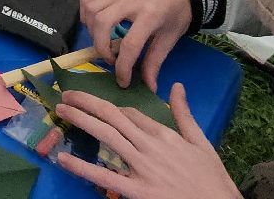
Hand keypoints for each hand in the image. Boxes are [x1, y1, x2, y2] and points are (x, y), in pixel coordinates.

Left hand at [53, 86, 239, 198]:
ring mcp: (141, 167)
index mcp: (164, 134)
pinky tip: (64, 158)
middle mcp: (149, 146)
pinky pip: (105, 176)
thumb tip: (177, 86)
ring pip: (107, 137)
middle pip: (113, 117)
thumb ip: (184, 115)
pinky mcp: (137, 190)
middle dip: (88, 103)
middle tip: (67, 94)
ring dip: (82, 120)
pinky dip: (83, 167)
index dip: (112, 108)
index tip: (99, 106)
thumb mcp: (202, 142)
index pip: (131, 113)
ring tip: (62, 110)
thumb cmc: (211, 178)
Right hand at [80, 0, 193, 90]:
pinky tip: (96, 26)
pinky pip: (87, 1)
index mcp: (151, 15)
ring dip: (92, 32)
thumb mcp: (170, 38)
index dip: (123, 67)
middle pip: (102, 24)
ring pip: (91, 11)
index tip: (123, 81)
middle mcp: (130, 1)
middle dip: (101, 48)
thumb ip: (155, 61)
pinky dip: (86, 16)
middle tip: (111, 59)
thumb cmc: (176, 12)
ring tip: (104, 42)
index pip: (130, 44)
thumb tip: (148, 86)